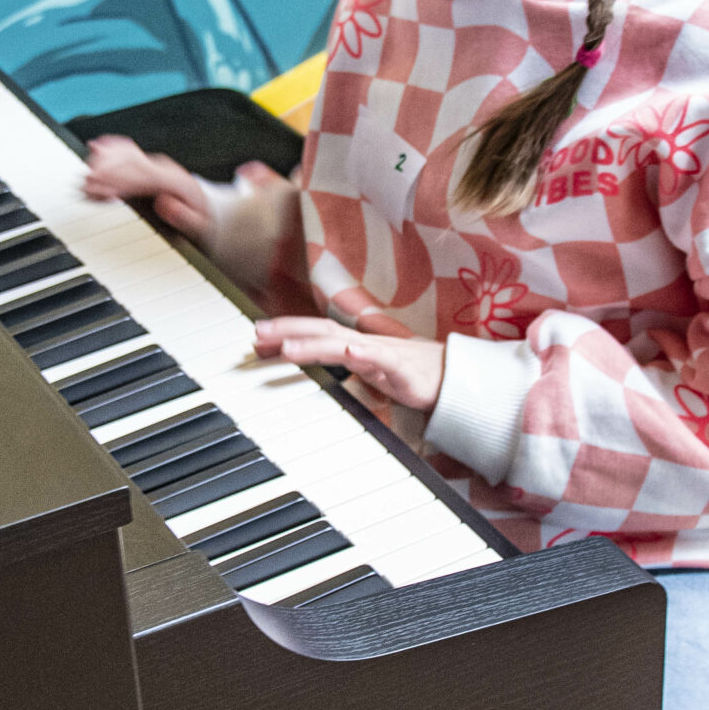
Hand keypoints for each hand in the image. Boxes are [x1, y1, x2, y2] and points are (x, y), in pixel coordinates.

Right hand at [82, 135, 211, 241]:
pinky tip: (95, 147)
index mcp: (174, 181)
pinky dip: (110, 148)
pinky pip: (127, 151)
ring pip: (125, 153)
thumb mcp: (199, 225)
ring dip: (103, 160)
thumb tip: (164, 204)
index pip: (141, 177)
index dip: (118, 181)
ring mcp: (154, 164)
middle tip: (84, 184)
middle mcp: (163, 168)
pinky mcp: (147, 164)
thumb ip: (183, 217)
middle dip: (104, 172)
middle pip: (129, 162)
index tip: (99, 188)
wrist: (207, 208)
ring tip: (84, 175)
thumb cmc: (200, 218)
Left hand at [254, 317, 444, 413]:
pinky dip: (366, 355)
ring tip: (288, 347)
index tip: (255, 336)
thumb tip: (303, 364)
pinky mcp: (403, 370)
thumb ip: (336, 365)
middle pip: (322, 330)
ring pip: (344, 345)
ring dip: (315, 345)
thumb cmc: (406, 373)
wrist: (453, 379)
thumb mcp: (365, 369)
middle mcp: (364, 344)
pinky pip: (383, 360)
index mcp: (354, 345)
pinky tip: (351, 351)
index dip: (286, 330)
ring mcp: (383, 355)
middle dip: (289, 330)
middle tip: (258, 333)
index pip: (314, 332)